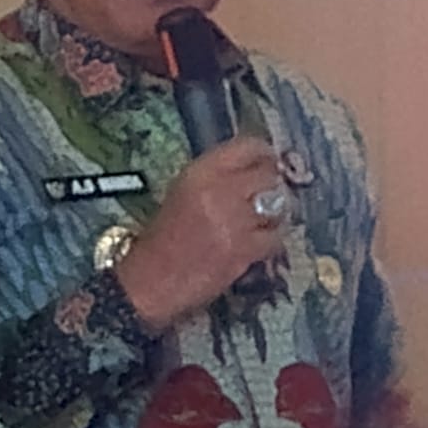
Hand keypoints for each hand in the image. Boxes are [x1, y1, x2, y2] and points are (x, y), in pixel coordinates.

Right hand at [114, 137, 285, 331]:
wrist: (151, 281)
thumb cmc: (162, 236)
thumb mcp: (183, 191)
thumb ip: (215, 176)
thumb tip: (251, 168)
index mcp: (200, 172)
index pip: (246, 147)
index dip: (263, 152)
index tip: (268, 158)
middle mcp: (220, 191)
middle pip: (267, 174)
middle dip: (272, 181)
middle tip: (270, 189)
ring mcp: (235, 222)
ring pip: (276, 205)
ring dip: (276, 210)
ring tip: (267, 216)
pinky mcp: (244, 251)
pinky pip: (274, 237)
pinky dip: (272, 238)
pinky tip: (262, 240)